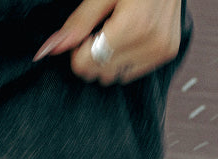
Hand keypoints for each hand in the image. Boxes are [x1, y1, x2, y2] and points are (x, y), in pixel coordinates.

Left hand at [34, 0, 182, 83]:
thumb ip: (78, 22)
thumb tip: (49, 49)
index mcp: (133, 25)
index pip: (85, 64)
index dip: (78, 49)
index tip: (85, 32)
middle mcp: (150, 41)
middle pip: (98, 72)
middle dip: (92, 55)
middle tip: (101, 29)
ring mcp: (161, 49)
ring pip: (114, 77)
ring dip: (108, 60)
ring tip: (117, 31)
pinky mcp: (168, 52)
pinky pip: (131, 73)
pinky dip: (124, 60)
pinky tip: (129, 37)